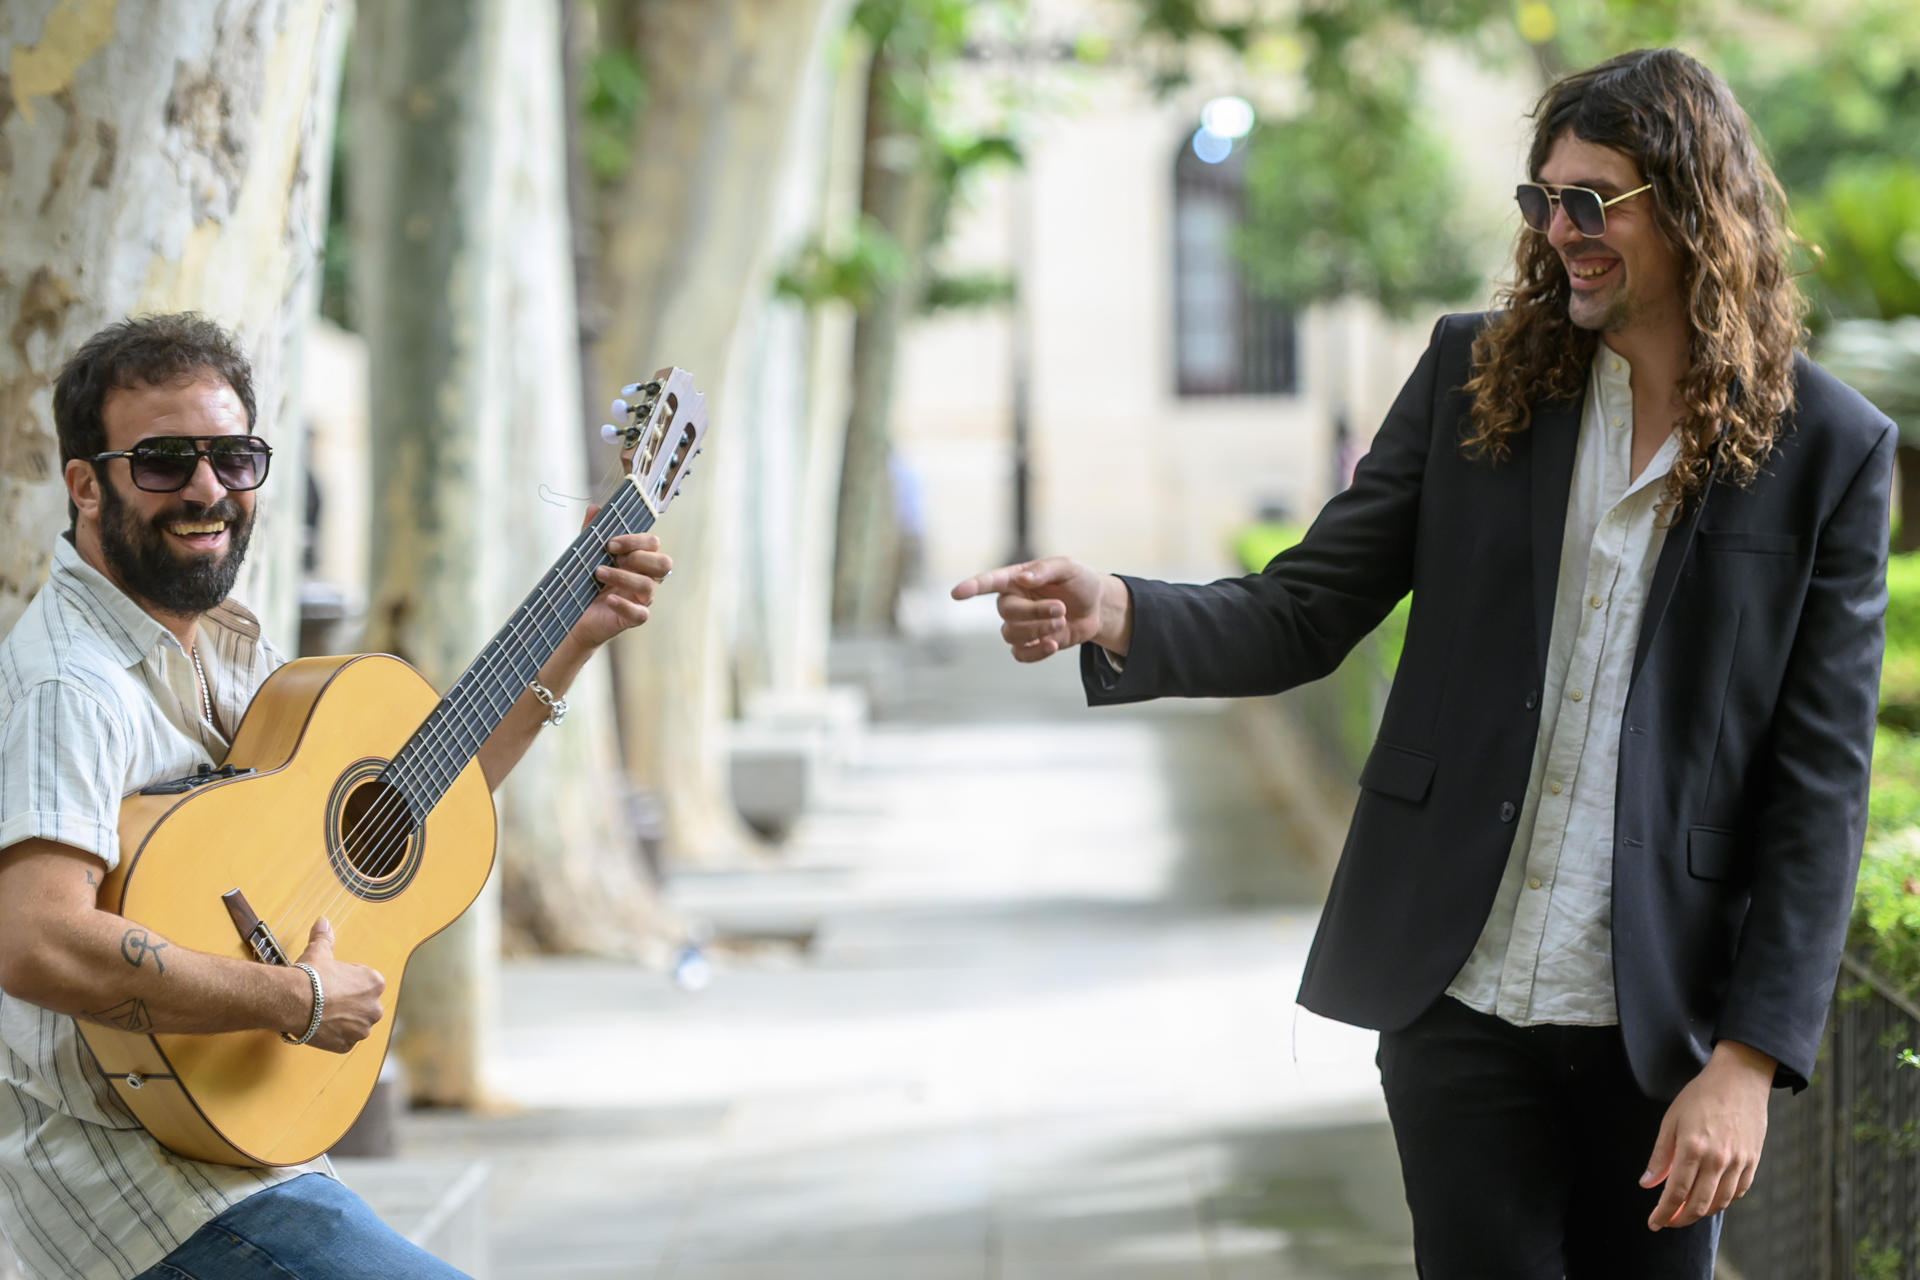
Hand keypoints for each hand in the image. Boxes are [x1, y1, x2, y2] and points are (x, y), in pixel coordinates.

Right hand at [292, 918, 385, 1053]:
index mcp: (375, 983)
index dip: (347, 983)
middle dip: (348, 1004)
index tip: (332, 984)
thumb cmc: (310, 975)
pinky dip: (333, 1037)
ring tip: (322, 1015)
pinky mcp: (347, 1045)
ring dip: (342, 1022)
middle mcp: (374, 1008)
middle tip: (326, 1000)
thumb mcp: (320, 951)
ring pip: (354, 1025)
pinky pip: (343, 1042)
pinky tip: (320, 1028)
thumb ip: (325, 937)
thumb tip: (322, 921)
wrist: (294, 1000)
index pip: (365, 984)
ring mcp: (361, 1029)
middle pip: (363, 1006)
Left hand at [571, 505, 671, 648]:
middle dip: (639, 557)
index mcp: (638, 560)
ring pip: (648, 586)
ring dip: (623, 577)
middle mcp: (645, 578)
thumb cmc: (584, 584)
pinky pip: (640, 614)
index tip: (611, 543)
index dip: (636, 540)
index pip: (652, 544)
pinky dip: (625, 605)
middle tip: (613, 557)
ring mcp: (641, 599)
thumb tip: (594, 508)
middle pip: (663, 564)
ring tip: (599, 574)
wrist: (571, 615)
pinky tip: (609, 599)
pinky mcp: (633, 618)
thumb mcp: (585, 555)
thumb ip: (592, 533)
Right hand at [951, 556, 1122, 662]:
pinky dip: (1036, 652)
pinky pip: (1019, 655)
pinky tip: (1053, 644)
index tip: (957, 593)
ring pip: (1011, 634)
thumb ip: (1045, 569)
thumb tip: (1023, 579)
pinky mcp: (1030, 644)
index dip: (973, 587)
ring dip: (1038, 630)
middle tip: (1061, 609)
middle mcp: (1013, 601)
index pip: (989, 582)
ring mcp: (1020, 624)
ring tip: (1062, 621)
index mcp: (1016, 578)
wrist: (1097, 607)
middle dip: (1034, 613)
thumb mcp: (1068, 567)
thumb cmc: (1079, 581)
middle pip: (1006, 612)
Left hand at [1641, 1041, 1773, 1229]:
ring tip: (1686, 1211)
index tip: (1653, 1223)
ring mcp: (1738, 1162)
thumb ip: (1660, 1155)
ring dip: (1701, 1213)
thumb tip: (1647, 1183)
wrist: (1739, 1079)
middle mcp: (1717, 1159)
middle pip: (1698, 1205)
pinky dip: (1722, 1201)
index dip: (1663, 1213)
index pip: (1675, 1193)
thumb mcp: (1670, 1120)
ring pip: (1719, 1203)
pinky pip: (1737, 1192)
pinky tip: (1710, 1198)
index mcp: (1692, 1147)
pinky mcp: (1752, 1161)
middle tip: (1667, 1221)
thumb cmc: (1700, 1096)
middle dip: (1680, 1219)